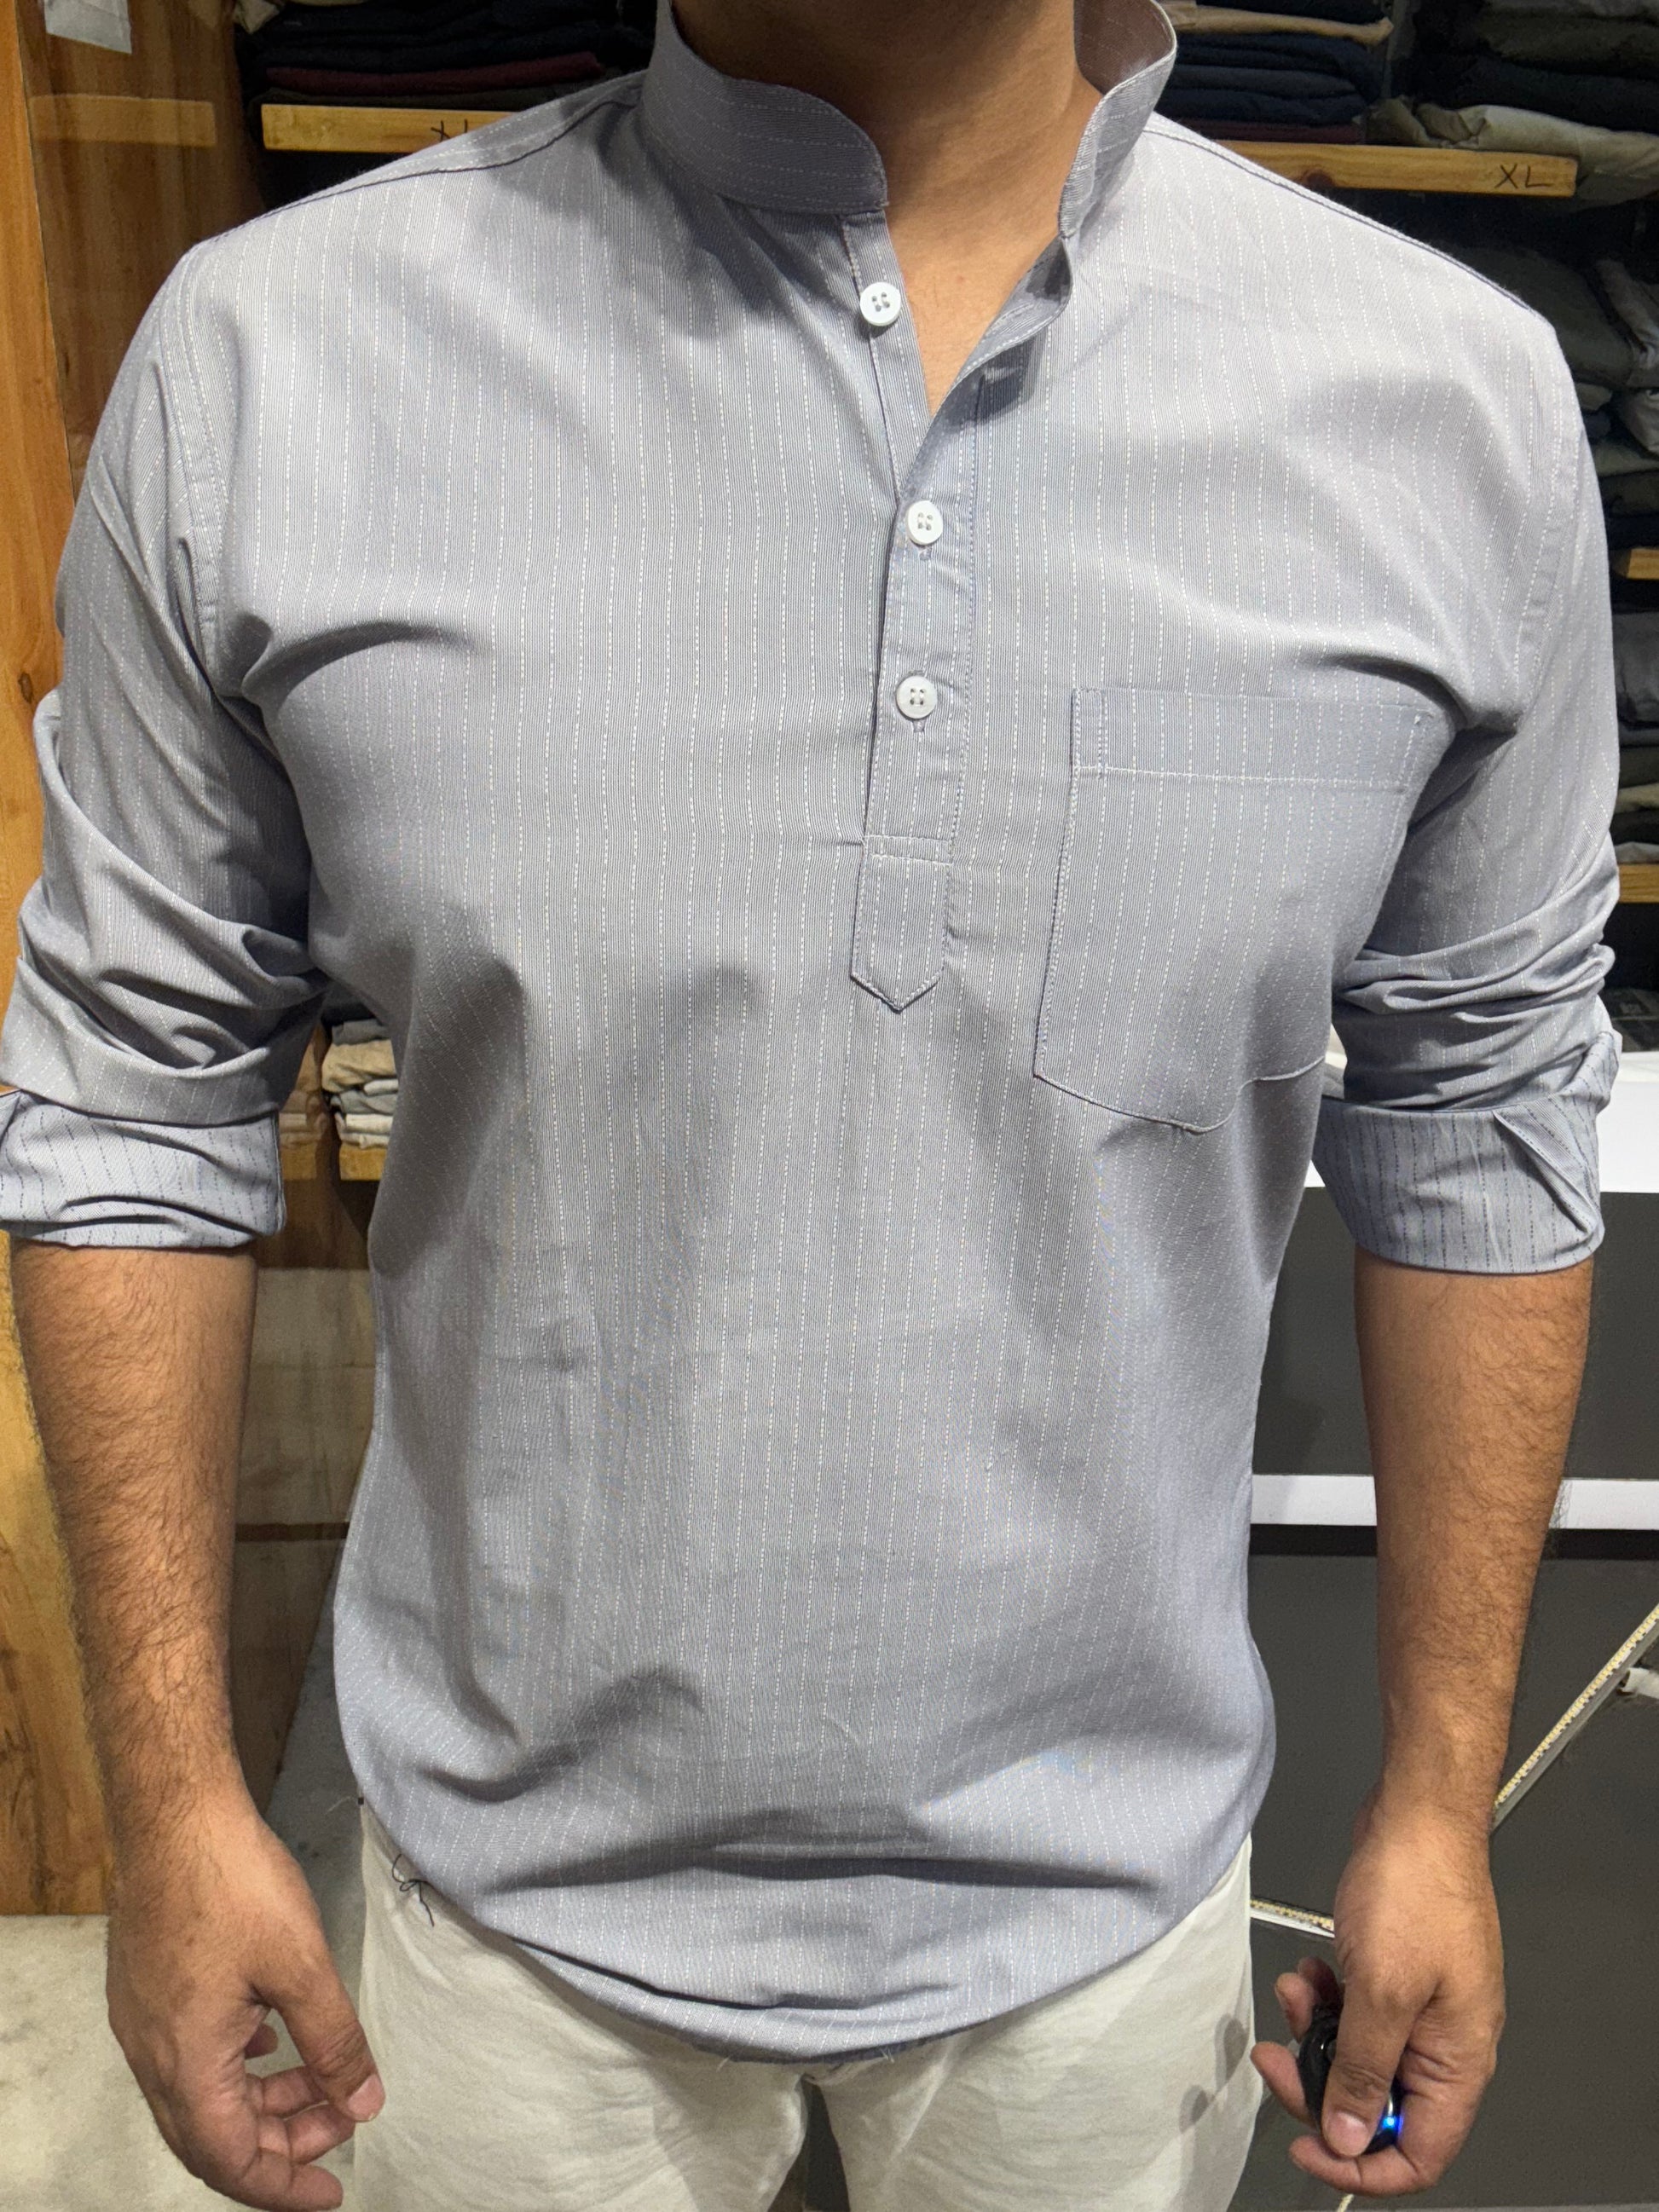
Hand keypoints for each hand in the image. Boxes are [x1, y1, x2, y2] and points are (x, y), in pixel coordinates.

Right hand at [105, 1785, 383, 2209]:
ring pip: (201, 2095)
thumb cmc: (233, 1884)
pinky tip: (271, 2039)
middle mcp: (154, 2055)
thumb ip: (334, 2042)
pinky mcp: (146, 1989)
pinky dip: (236, 2065)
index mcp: (188, 2063)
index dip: (283, 2185)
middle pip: (213, 2137)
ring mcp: (144, 2022)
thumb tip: (364, 2103)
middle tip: (340, 2126)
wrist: (173, 1815)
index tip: (333, 2191)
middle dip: (279, 2144)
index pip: (231, 2160)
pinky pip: (191, 2056)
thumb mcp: (302, 1965)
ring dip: (260, 2100)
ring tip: (319, 2080)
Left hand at [1250, 1794, 1504, 2196]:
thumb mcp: (1382, 1991)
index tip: (1309, 2148)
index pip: (1417, 2154)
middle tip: (1277, 2061)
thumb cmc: (1418, 1888)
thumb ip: (1361, 2070)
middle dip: (1320, 2086)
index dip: (1361, 2165)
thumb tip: (1348, 2137)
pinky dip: (1325, 1999)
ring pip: (1357, 2057)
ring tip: (1295, 1992)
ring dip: (1316, 2032)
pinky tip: (1310, 1972)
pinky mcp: (1396, 1977)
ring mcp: (1420, 2010)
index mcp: (1457, 2062)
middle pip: (1377, 2109)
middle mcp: (1444, 2045)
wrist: (1418, 1816)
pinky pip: (1355, 2013)